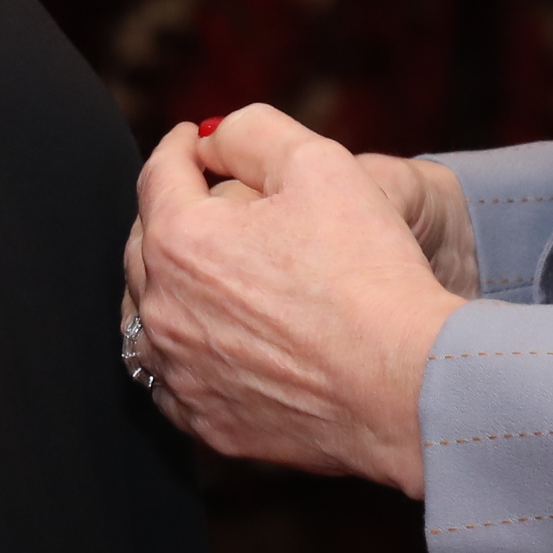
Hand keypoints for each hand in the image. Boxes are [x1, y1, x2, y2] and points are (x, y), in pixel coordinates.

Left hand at [124, 104, 465, 496]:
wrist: (406, 384)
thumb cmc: (368, 272)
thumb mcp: (319, 162)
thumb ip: (252, 132)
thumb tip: (212, 140)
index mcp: (179, 240)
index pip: (159, 174)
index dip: (181, 147)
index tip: (197, 141)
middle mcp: (162, 310)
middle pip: (145, 244)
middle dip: (172, 212)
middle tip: (207, 200)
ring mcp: (179, 374)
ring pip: (149, 315)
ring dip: (169, 284)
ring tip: (205, 269)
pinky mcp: (206, 421)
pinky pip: (172, 378)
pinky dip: (183, 351)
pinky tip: (214, 338)